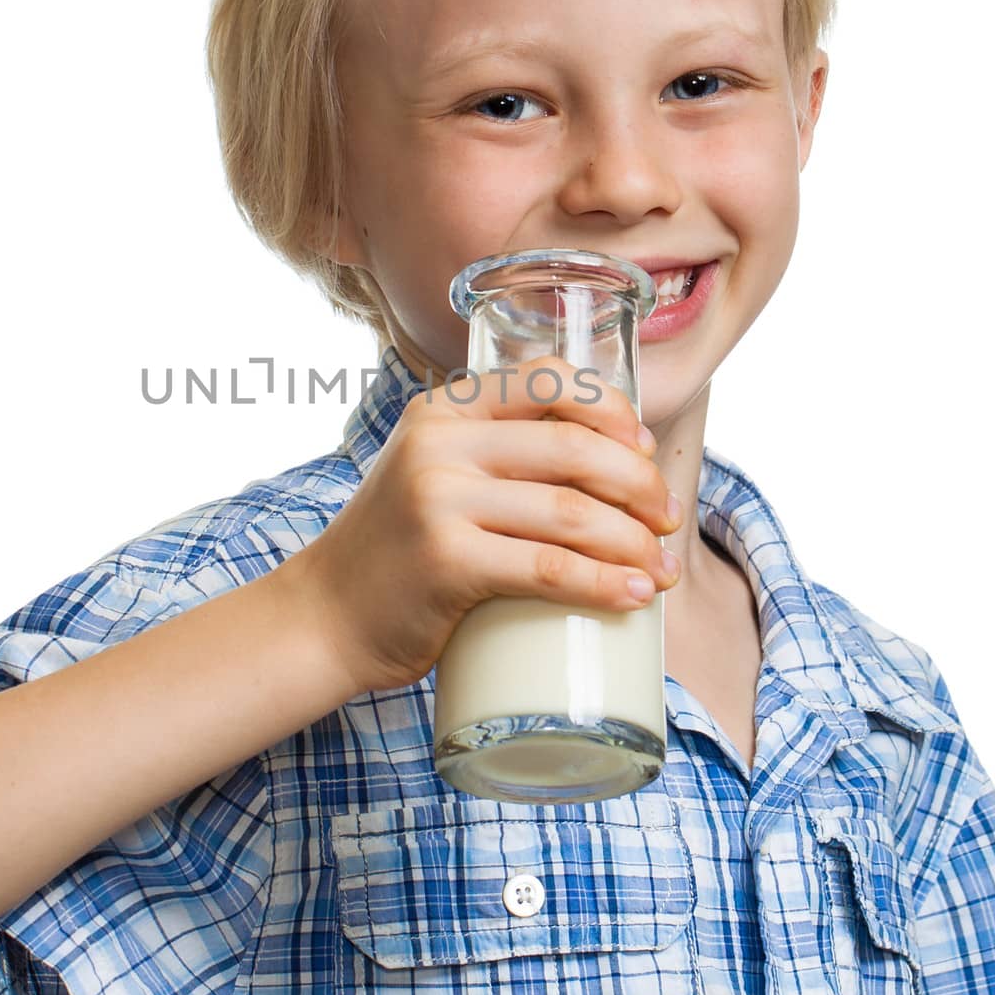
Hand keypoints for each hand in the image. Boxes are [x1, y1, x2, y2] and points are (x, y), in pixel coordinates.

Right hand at [288, 353, 682, 695]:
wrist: (326, 615)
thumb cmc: (399, 549)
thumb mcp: (432, 473)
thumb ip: (493, 451)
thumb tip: (612, 458)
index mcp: (444, 411)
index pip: (548, 379)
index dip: (613, 410)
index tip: (644, 450)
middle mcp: (440, 444)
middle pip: (574, 448)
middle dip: (641, 486)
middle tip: (668, 519)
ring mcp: (439, 501)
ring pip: (572, 512)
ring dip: (636, 543)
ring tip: (661, 569)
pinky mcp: (447, 562)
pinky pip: (550, 568)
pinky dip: (605, 585)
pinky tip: (635, 595)